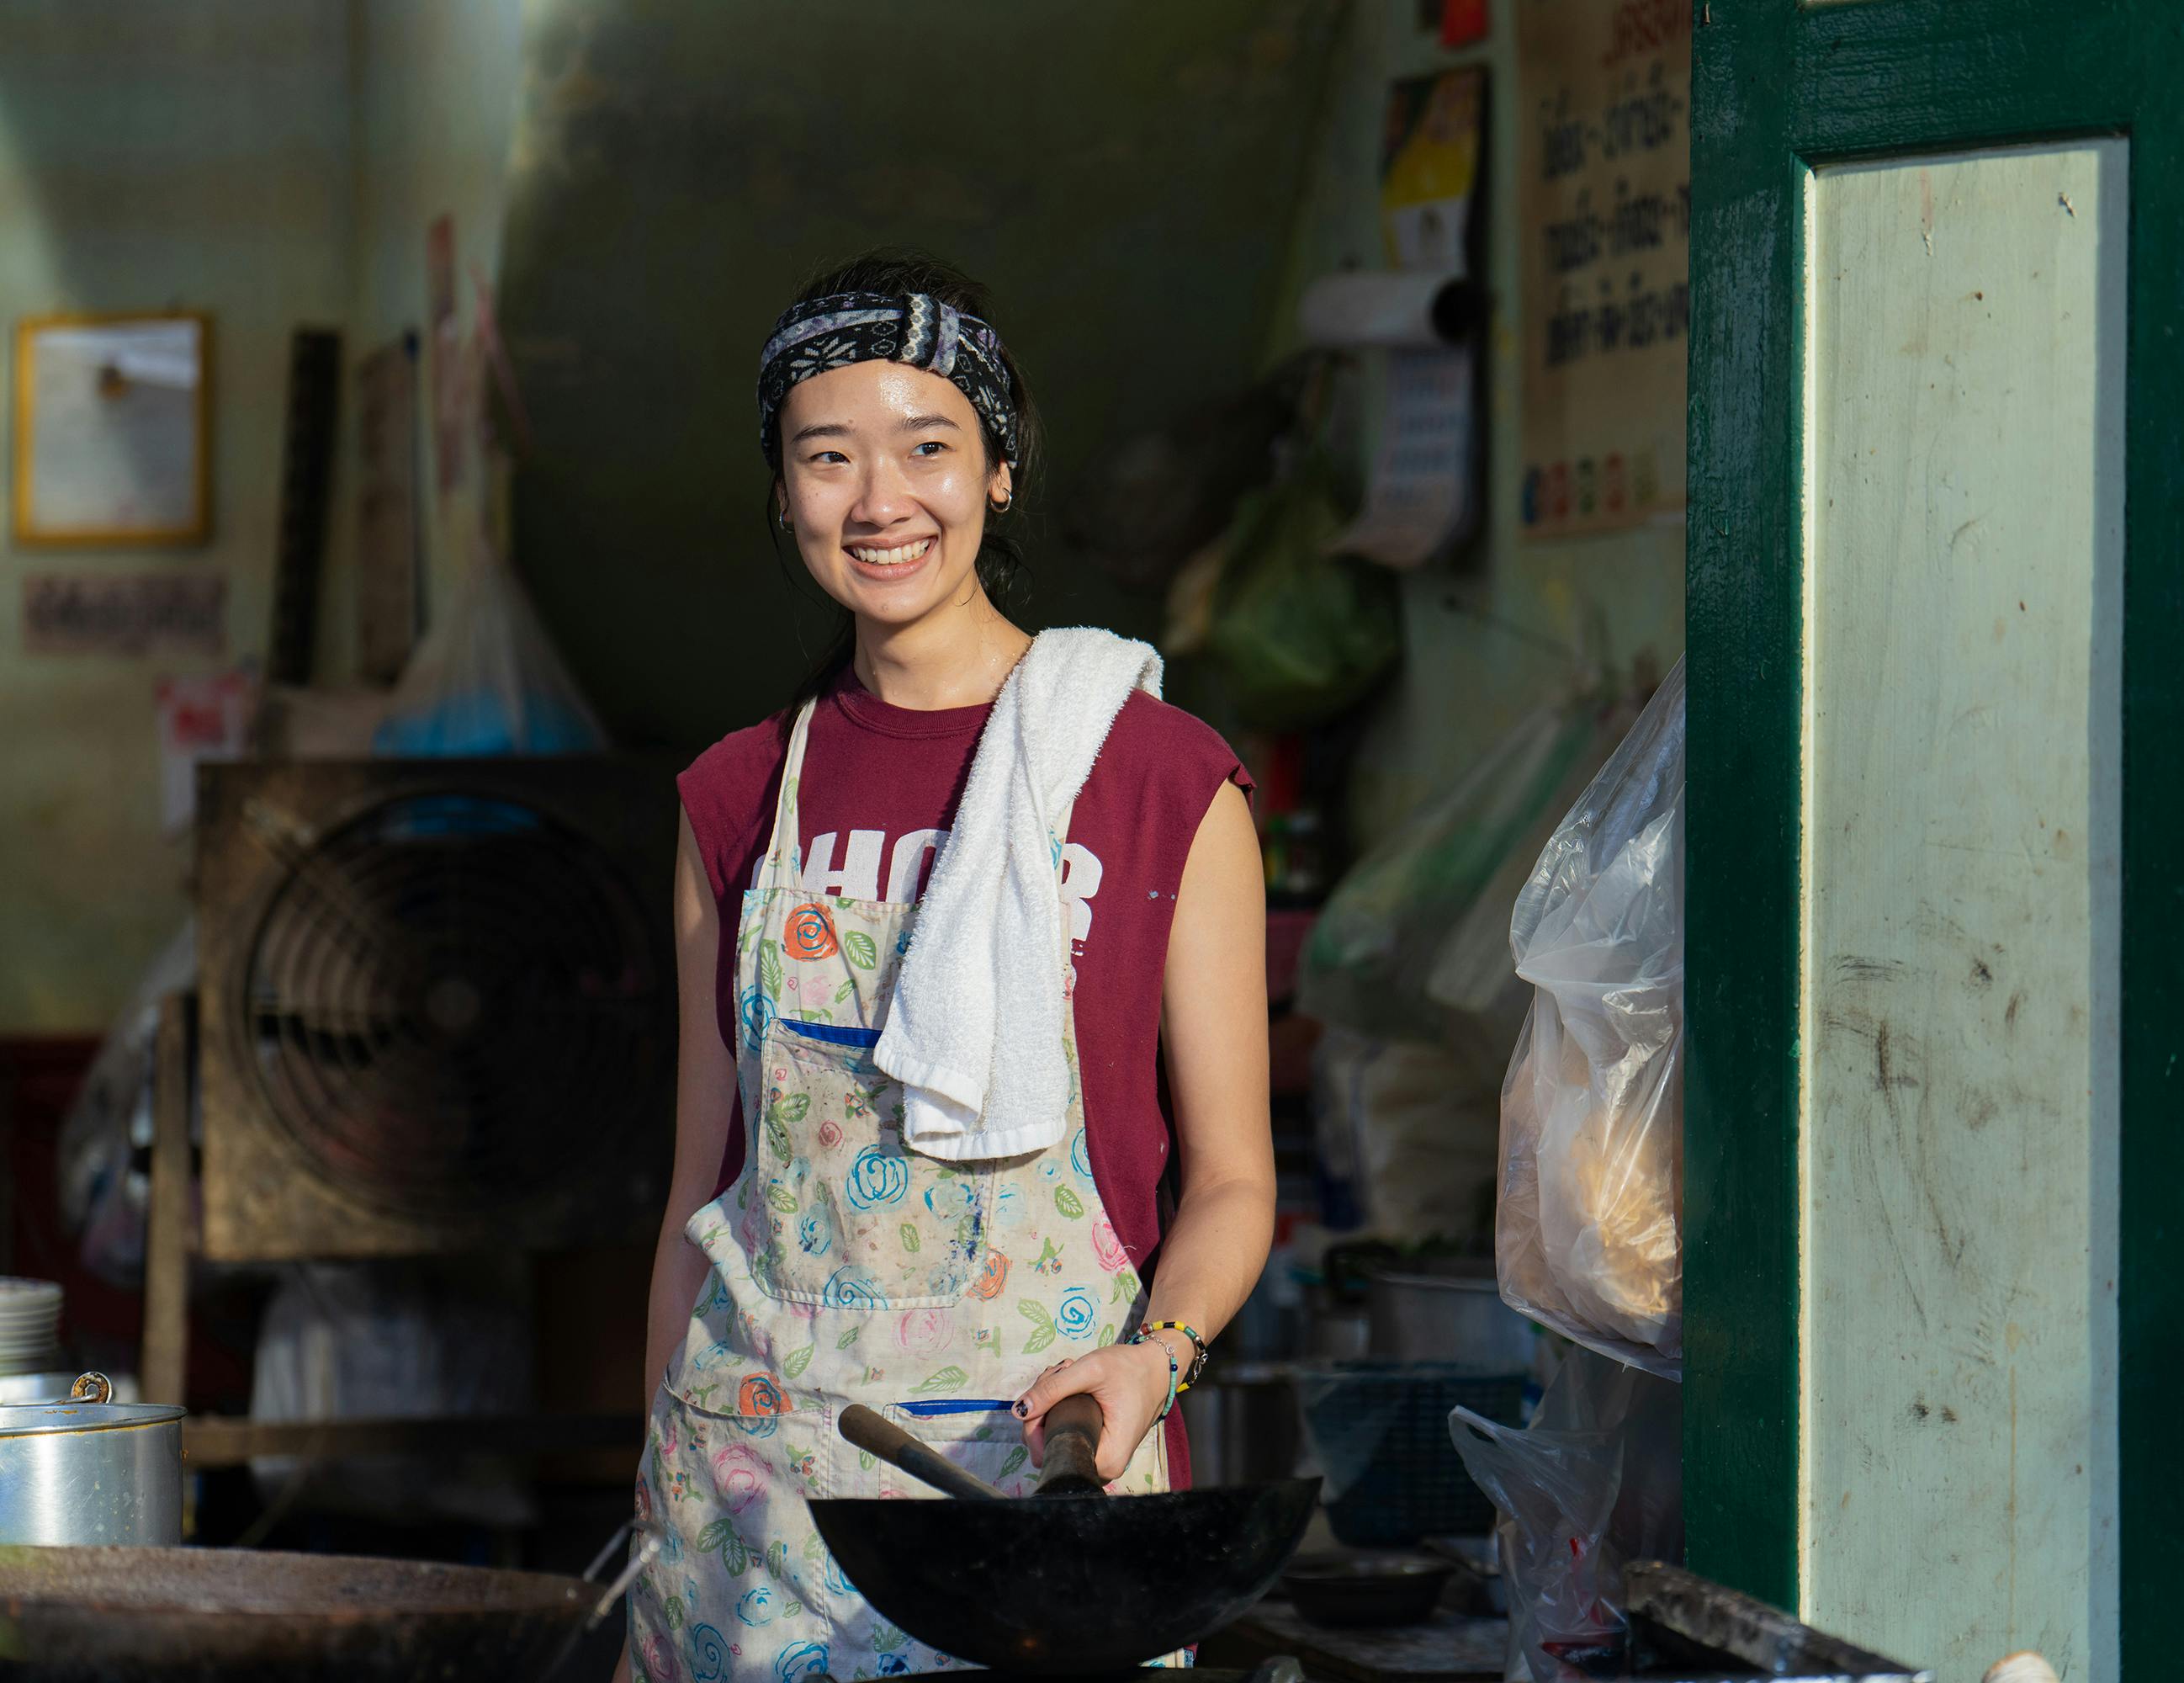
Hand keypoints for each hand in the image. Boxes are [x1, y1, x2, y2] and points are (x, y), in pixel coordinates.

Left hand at [1011, 1339, 1174, 1483]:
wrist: (1158, 1367)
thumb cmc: (1131, 1369)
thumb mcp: (1091, 1371)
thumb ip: (1053, 1389)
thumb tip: (1019, 1410)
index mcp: (1105, 1459)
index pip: (1051, 1455)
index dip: (1037, 1427)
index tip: (1044, 1393)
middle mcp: (1101, 1466)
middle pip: (1049, 1448)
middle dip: (1043, 1410)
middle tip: (1057, 1374)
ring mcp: (1097, 1457)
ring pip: (1054, 1438)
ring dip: (1050, 1405)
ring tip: (1064, 1374)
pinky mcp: (1095, 1445)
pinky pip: (1065, 1432)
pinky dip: (1060, 1408)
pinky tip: (1068, 1384)